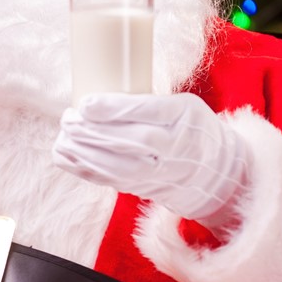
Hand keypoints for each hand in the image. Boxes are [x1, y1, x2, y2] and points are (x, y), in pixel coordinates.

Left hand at [52, 93, 250, 227]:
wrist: (218, 174)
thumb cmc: (192, 128)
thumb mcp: (183, 105)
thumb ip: (148, 102)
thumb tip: (96, 93)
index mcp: (183, 116)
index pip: (148, 112)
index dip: (114, 108)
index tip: (86, 103)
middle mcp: (174, 147)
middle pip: (130, 141)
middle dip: (93, 131)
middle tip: (68, 118)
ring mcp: (159, 172)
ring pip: (118, 166)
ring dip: (84, 151)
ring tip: (64, 136)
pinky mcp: (144, 188)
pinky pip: (110, 180)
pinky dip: (83, 168)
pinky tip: (64, 154)